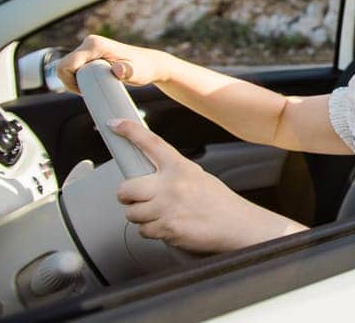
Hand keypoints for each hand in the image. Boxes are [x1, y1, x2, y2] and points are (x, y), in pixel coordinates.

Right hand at [55, 35, 169, 93]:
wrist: (150, 64)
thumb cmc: (144, 69)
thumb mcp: (137, 72)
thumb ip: (127, 71)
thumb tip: (117, 70)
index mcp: (94, 45)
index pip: (67, 65)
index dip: (70, 82)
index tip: (84, 92)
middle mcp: (89, 43)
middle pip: (64, 66)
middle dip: (71, 82)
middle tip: (88, 93)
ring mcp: (89, 47)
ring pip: (68, 67)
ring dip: (74, 80)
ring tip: (91, 89)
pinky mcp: (90, 53)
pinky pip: (74, 67)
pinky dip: (77, 77)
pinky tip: (90, 85)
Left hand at [112, 119, 306, 253]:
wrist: (239, 225)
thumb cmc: (220, 203)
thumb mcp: (197, 177)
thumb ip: (172, 174)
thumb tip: (148, 178)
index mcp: (180, 167)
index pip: (150, 143)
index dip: (130, 131)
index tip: (115, 124)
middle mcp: (171, 185)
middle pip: (126, 188)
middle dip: (128, 196)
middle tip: (138, 199)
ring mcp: (168, 207)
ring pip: (132, 213)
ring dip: (142, 217)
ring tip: (161, 215)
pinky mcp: (167, 228)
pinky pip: (143, 231)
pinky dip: (152, 231)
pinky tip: (169, 227)